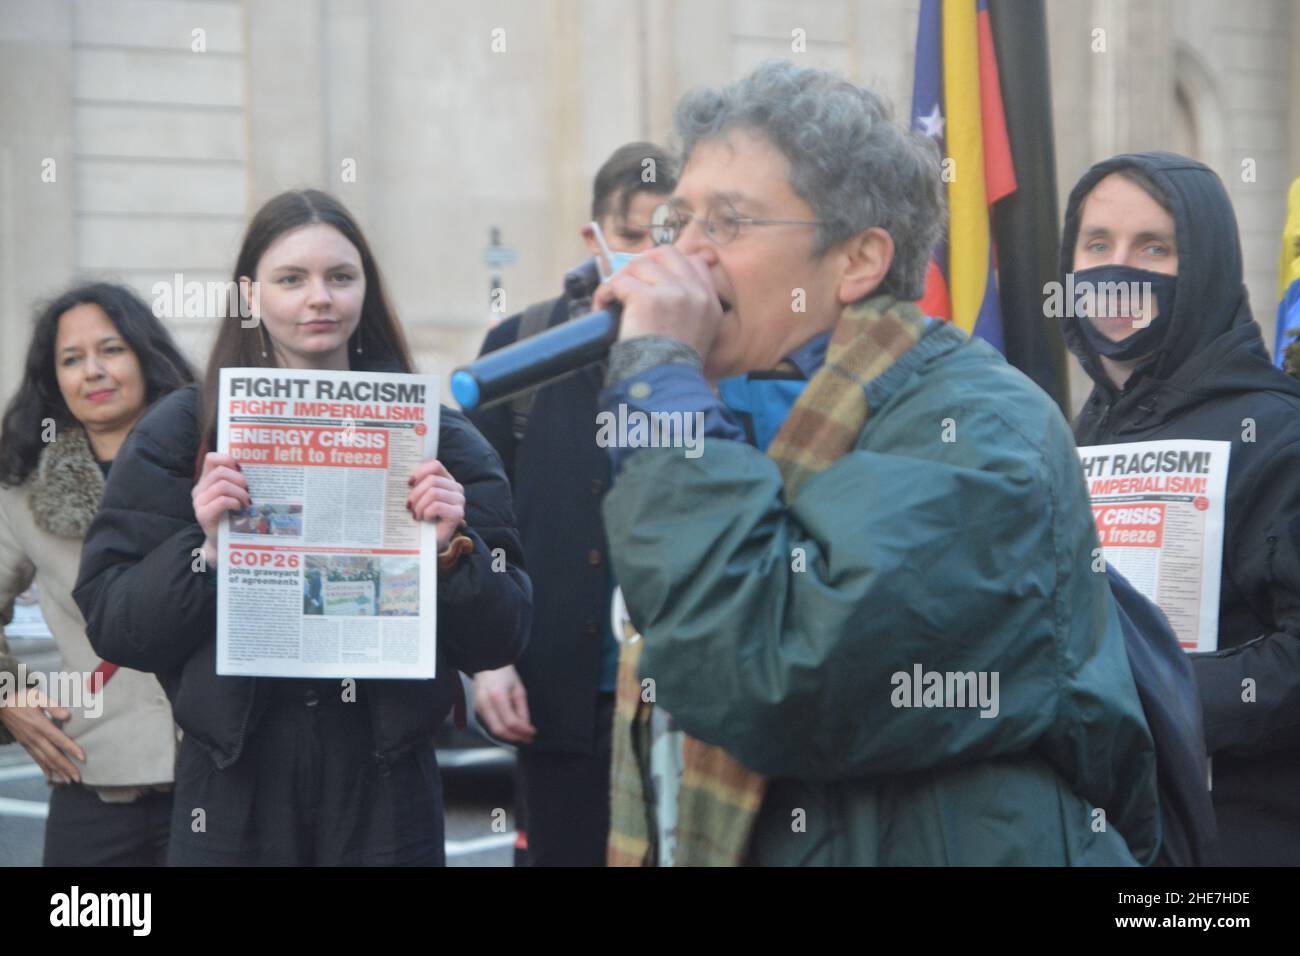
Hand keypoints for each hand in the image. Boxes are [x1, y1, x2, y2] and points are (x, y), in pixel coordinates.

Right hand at [0, 686, 84, 782]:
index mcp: (40, 725)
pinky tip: (50, 776)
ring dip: (57, 771)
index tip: (83, 758)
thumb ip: (54, 707)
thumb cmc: (23, 697)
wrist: (1, 703)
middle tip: (78, 778)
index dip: (72, 750)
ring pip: (45, 760)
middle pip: (53, 755)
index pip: (60, 740)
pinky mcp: (24, 744)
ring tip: (68, 781)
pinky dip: (44, 768)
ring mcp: (28, 742)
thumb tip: (68, 716)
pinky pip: (35, 758)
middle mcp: (35, 737)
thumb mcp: (39, 697)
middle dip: (66, 768)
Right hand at [192, 452, 250, 564]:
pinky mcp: (202, 514)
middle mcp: (200, 489)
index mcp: (206, 480)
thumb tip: (256, 468)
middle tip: (249, 490)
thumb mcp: (234, 495)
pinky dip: (234, 502)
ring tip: (247, 502)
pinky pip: (221, 500)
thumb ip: (238, 482)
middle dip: (239, 479)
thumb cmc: (232, 516)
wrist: (223, 542)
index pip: (211, 458)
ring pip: (222, 485)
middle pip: (220, 472)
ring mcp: (198, 502)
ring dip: (240, 492)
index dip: (227, 458)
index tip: (241, 468)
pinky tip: (240, 508)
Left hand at [407, 460, 464, 550]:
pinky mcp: (458, 513)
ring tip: (415, 515)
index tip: (408, 483)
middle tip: (408, 506)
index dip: (420, 471)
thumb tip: (398, 474)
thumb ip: (415, 485)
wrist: (428, 542)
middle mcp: (455, 488)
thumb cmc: (421, 518)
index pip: (435, 465)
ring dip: (420, 505)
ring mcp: (459, 500)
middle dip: (416, 493)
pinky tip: (424, 519)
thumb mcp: (417, 498)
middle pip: (432, 480)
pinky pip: (437, 506)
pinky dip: (426, 512)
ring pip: (434, 492)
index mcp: (446, 480)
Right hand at [473, 665, 535, 743]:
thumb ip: (522, 710)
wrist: (487, 665)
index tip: (532, 733)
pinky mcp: (477, 710)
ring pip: (494, 730)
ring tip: (521, 736)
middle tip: (527, 738)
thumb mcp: (519, 690)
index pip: (510, 721)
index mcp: (498, 696)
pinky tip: (511, 730)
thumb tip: (526, 727)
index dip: (522, 730)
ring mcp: (479, 708)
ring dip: (509, 736)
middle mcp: (485, 704)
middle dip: (515, 737)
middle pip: (500, 730)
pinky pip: (490, 725)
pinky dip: (502, 730)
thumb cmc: (504, 674)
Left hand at [591, 243, 723, 356]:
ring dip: (622, 278)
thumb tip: (662, 290)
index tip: (652, 277)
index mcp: (709, 302)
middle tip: (628, 279)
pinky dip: (605, 293)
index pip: (696, 262)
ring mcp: (673, 293)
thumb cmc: (674, 368)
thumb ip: (689, 309)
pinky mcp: (648, 299)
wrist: (667, 386)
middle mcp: (695, 293)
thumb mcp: (698, 336)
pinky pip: (619, 282)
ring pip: (640, 264)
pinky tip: (602, 306)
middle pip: (667, 253)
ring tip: (612, 298)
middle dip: (643, 261)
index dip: (670, 264)